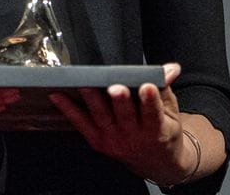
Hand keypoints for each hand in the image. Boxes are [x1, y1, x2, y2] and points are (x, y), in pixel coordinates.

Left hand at [48, 63, 196, 183]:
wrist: (155, 162)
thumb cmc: (162, 131)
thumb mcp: (171, 111)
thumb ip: (165, 87)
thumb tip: (171, 68)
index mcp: (156, 129)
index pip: (153, 113)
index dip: (150, 101)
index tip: (147, 87)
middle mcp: (133, 136)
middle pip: (125, 116)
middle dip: (120, 101)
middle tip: (115, 87)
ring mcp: (114, 140)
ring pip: (101, 118)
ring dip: (92, 101)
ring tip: (85, 85)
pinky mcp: (98, 142)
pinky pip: (81, 124)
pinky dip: (68, 109)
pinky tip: (58, 95)